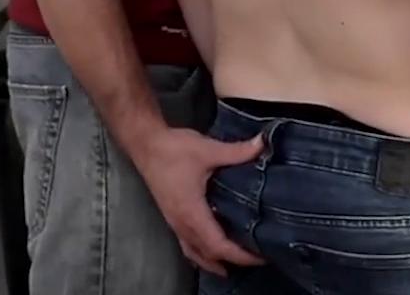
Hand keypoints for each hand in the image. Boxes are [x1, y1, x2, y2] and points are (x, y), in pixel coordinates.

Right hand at [133, 127, 265, 274]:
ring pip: (195, 253)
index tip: (261, 256)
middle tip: (257, 258)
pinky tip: (209, 252)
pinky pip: (187, 245)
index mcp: (192, 212)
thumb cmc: (174, 149)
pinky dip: (200, 254)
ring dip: (214, 262)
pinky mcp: (172, 216)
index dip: (240, 256)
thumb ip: (237, 151)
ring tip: (234, 264)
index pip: (218, 245)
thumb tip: (263, 145)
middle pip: (208, 254)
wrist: (146, 145)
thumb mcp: (208, 149)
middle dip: (233, 261)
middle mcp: (182, 223)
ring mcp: (175, 222)